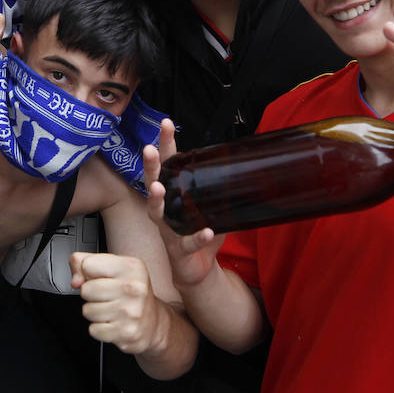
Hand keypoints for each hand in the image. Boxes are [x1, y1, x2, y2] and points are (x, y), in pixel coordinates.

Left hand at [71, 252, 167, 355]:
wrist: (154, 324)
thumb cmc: (130, 294)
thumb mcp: (114, 269)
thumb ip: (85, 263)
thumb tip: (75, 280)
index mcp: (131, 267)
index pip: (88, 264)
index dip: (89, 273)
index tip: (101, 278)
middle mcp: (133, 288)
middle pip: (85, 289)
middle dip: (91, 295)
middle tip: (108, 297)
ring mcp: (130, 311)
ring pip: (87, 311)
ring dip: (95, 313)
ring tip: (111, 310)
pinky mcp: (126, 332)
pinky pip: (94, 330)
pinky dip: (100, 329)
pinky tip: (113, 323)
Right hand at [142, 119, 226, 289]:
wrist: (195, 269)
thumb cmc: (199, 232)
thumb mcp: (211, 206)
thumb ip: (219, 189)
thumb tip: (244, 167)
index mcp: (173, 193)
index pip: (168, 164)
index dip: (165, 144)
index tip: (165, 124)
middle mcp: (164, 209)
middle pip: (153, 182)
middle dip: (151, 166)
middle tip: (149, 149)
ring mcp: (168, 229)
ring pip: (157, 212)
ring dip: (156, 198)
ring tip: (158, 186)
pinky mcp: (178, 250)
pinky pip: (187, 242)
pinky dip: (197, 237)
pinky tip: (206, 231)